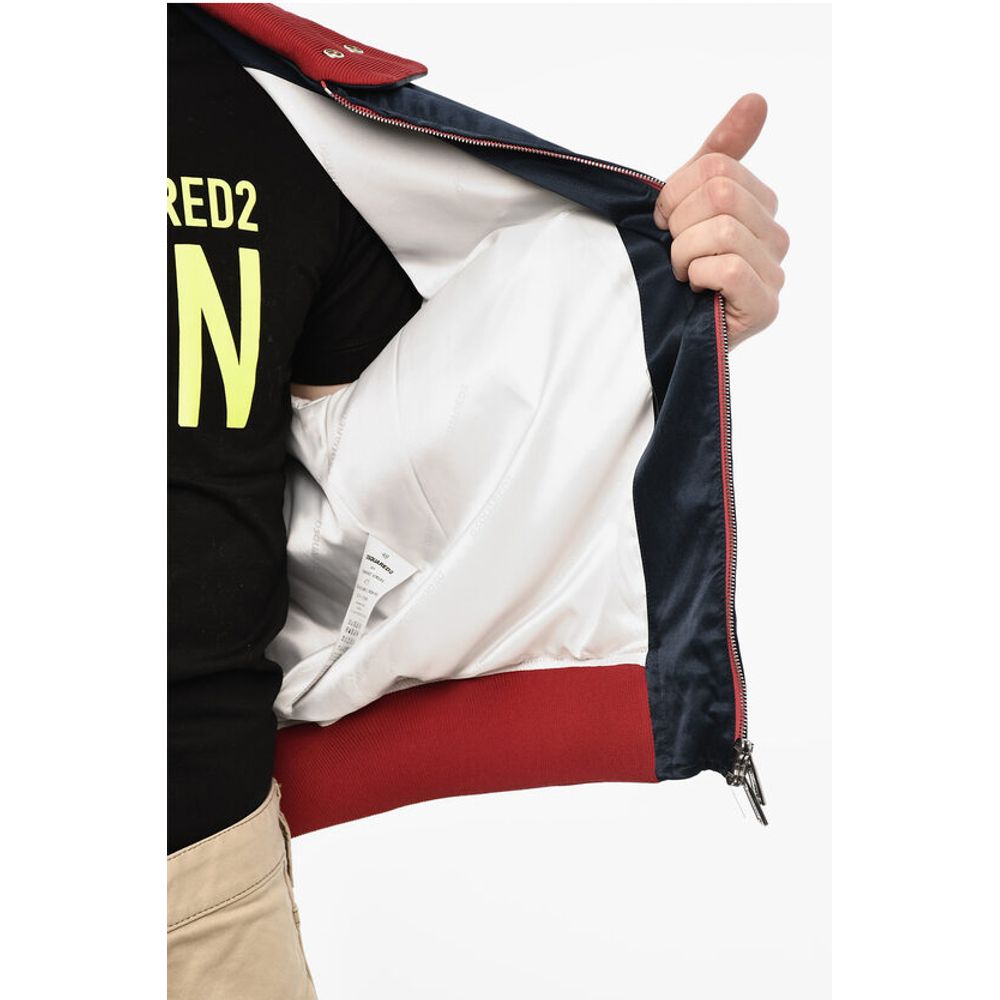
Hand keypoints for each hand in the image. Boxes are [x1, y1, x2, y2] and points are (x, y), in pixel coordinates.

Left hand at [653, 93, 788, 347]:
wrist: (653, 330)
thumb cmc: (671, 269)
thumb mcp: (687, 203)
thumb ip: (721, 154)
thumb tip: (757, 98)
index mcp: (761, 206)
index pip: (716, 169)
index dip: (674, 194)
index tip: (664, 223)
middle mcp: (776, 238)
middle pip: (722, 194)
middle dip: (679, 224)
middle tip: (672, 252)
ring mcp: (775, 274)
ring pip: (723, 230)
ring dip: (684, 254)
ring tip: (683, 274)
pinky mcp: (766, 307)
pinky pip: (729, 267)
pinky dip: (699, 275)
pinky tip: (695, 291)